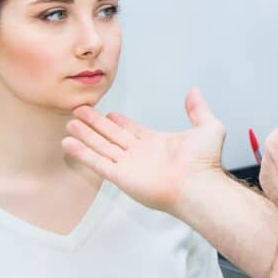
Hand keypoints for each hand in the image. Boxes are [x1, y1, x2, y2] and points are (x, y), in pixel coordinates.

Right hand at [61, 87, 225, 214]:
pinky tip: (68, 143)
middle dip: (96, 124)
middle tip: (80, 111)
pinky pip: (97, 162)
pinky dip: (82, 153)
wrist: (198, 184)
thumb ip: (199, 110)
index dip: (119, 122)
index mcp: (157, 144)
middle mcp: (140, 154)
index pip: (131, 130)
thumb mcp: (208, 127)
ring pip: (101, 146)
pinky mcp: (121, 176)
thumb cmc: (205, 162)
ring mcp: (129, 165)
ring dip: (85, 135)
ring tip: (70, 123)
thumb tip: (194, 92)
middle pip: (112, 136)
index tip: (108, 113)